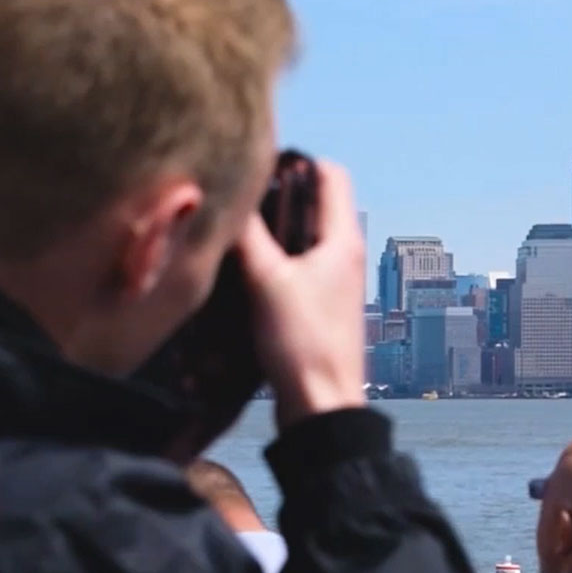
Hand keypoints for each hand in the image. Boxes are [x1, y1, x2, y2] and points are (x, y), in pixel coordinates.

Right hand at [239, 161, 367, 427]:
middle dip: (275, 197)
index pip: (328, 174)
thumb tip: (228, 195)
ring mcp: (332, 282)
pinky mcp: (317, 307)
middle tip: (235, 200)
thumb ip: (248, 235)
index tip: (256, 168)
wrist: (321, 409)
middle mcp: (343, 255)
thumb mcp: (266, 281)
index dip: (295, 163)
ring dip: (270, 232)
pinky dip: (271, 261)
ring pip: (300, 237)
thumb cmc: (303, 344)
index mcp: (342, 240)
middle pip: (311, 204)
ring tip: (233, 234)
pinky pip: (294, 267)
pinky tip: (241, 273)